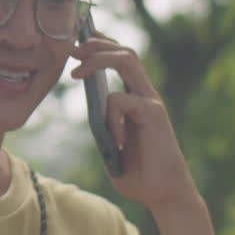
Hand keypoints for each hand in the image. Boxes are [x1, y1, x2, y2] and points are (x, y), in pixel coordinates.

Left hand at [69, 34, 198, 212]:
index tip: (78, 40)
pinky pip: (120, 100)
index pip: (120, 59)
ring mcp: (151, 102)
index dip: (101, 44)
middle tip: (71, 49)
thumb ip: (102, 126)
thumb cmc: (138, 174)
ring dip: (98, 58)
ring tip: (77, 72)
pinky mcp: (154, 114)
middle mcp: (145, 95)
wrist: (164, 195)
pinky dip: (110, 117)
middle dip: (95, 43)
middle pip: (123, 51)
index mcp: (135, 99)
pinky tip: (115, 141)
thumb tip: (89, 109)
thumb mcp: (110, 145)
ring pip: (127, 60)